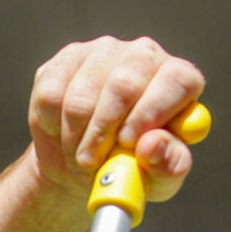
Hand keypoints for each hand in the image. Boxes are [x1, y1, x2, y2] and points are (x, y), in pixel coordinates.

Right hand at [29, 37, 204, 202]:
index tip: (129, 143)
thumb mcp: (159, 178)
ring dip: (75, 139)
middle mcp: (144, 56)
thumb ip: (168, 164)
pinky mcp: (65, 61)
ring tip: (81, 158)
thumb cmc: (134, 167)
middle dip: (104, 131)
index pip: (177, 80)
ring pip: (82, 95)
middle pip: (124, 83)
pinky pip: (51, 95)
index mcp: (179, 80)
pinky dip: (52, 127)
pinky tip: (63, 135)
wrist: (85, 165)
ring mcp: (103, 53)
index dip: (151, 113)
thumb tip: (153, 146)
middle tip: (93, 163)